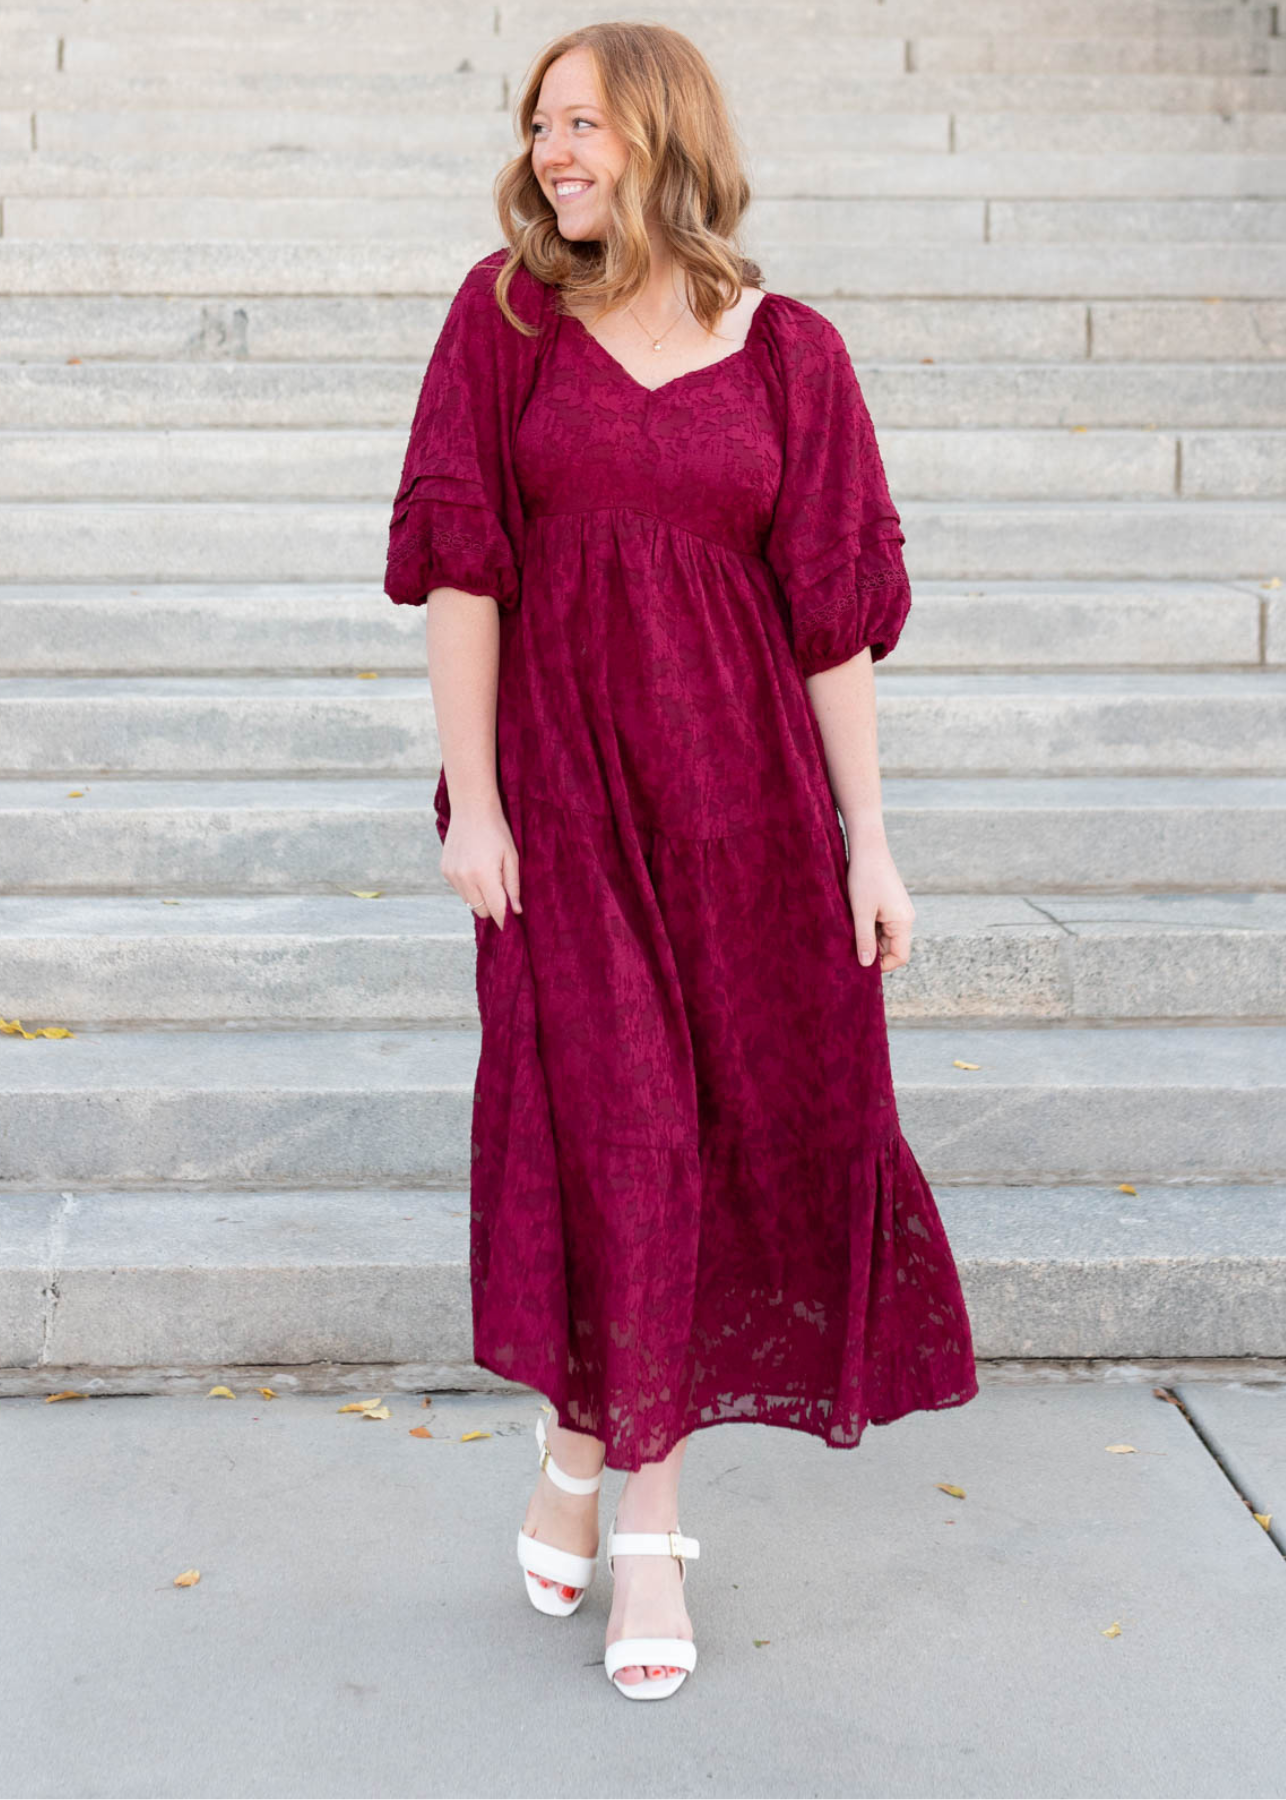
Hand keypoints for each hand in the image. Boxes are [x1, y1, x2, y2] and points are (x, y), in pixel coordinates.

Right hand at [441, 800, 521, 929]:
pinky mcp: (445, 870)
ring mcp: (452, 875)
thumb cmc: (497, 831)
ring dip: (480, 897)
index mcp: (484, 874)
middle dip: (493, 907)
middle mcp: (465, 878)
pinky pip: (460, 890)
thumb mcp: (511, 857)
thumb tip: (515, 912)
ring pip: (470, 902)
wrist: (471, 809)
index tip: (511, 928)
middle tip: (501, 891)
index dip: (504, 921)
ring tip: (487, 874)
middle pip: (481, 911)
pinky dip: (469, 887)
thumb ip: (512, 886)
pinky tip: (475, 867)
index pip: (495, 909)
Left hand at [845, 836, 914, 971]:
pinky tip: (854, 920)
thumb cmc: (864, 878)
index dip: (882, 965)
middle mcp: (905, 918)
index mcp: (903, 922)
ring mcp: (899, 911)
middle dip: (872, 951)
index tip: (860, 963)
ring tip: (850, 931)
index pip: (900, 956)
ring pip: (884, 937)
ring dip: (868, 938)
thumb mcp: (861, 912)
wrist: (867, 848)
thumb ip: (864, 940)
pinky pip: (881, 925)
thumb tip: (866, 965)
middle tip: (849, 948)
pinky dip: (868, 927)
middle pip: (892, 948)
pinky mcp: (891, 905)